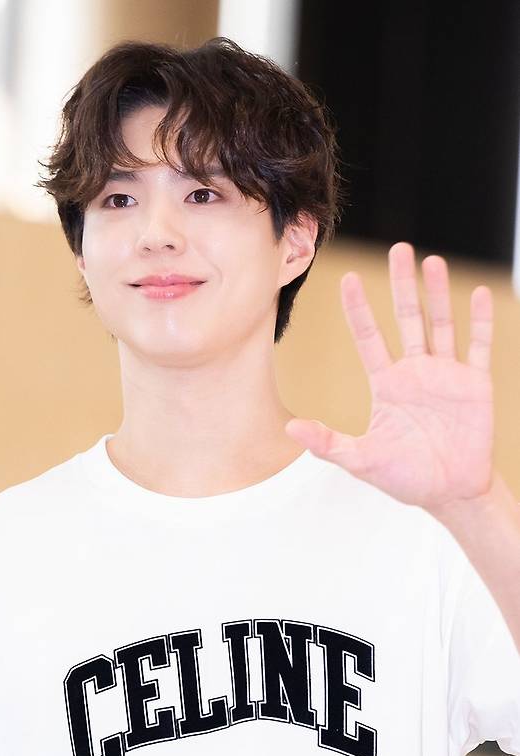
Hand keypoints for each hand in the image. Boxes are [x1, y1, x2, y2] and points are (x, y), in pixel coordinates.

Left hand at [284, 242, 494, 510]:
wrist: (450, 493)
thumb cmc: (406, 478)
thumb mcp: (362, 461)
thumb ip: (329, 444)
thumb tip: (290, 427)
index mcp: (388, 385)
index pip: (369, 338)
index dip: (359, 309)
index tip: (346, 278)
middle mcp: (416, 372)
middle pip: (407, 318)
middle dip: (402, 285)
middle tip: (398, 248)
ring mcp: (447, 375)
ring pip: (441, 324)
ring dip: (437, 293)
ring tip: (431, 261)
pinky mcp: (475, 385)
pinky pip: (478, 347)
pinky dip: (478, 321)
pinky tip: (477, 293)